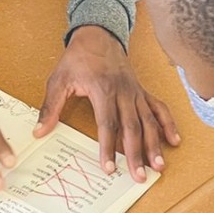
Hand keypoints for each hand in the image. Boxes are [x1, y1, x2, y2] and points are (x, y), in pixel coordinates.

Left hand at [36, 26, 180, 182]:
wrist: (98, 35)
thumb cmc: (78, 58)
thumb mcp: (59, 80)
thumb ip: (50, 107)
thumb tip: (39, 132)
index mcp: (103, 90)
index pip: (107, 124)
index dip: (108, 148)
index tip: (109, 168)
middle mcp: (123, 92)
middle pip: (132, 128)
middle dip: (136, 154)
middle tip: (139, 177)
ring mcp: (136, 92)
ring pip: (149, 122)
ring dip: (155, 145)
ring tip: (159, 166)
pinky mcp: (142, 91)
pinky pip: (159, 108)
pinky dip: (168, 124)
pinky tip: (174, 141)